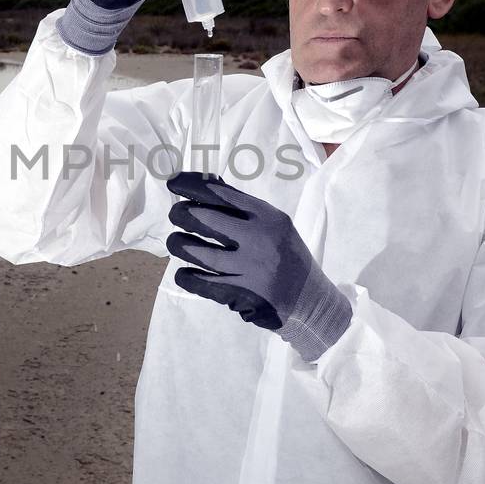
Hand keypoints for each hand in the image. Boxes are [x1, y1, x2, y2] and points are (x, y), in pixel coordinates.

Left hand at [166, 172, 351, 362]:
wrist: (310, 300)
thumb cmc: (288, 256)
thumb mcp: (275, 225)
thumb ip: (244, 207)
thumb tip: (208, 184)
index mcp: (268, 217)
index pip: (222, 194)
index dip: (192, 186)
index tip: (174, 183)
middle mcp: (258, 238)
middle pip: (207, 219)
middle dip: (183, 214)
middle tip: (175, 214)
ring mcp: (248, 267)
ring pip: (200, 252)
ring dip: (180, 245)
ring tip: (174, 241)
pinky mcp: (239, 293)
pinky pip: (203, 283)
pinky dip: (188, 277)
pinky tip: (183, 272)